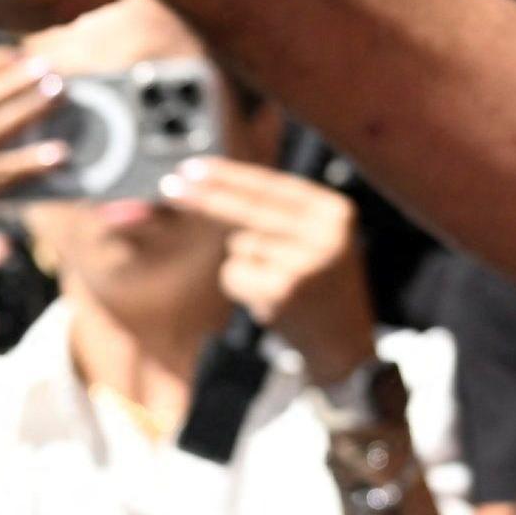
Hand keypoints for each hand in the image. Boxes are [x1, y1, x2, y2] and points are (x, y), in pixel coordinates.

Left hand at [165, 154, 373, 368]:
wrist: (344, 346)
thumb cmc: (318, 288)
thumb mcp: (315, 238)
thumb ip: (277, 211)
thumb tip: (217, 183)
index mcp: (335, 211)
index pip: (272, 184)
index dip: (229, 174)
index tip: (193, 168)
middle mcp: (326, 233)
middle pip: (249, 207)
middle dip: (206, 197)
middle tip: (171, 186)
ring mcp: (306, 262)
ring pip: (238, 245)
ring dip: (243, 264)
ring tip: (275, 283)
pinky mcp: (285, 290)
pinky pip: (234, 273)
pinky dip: (240, 286)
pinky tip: (268, 300)